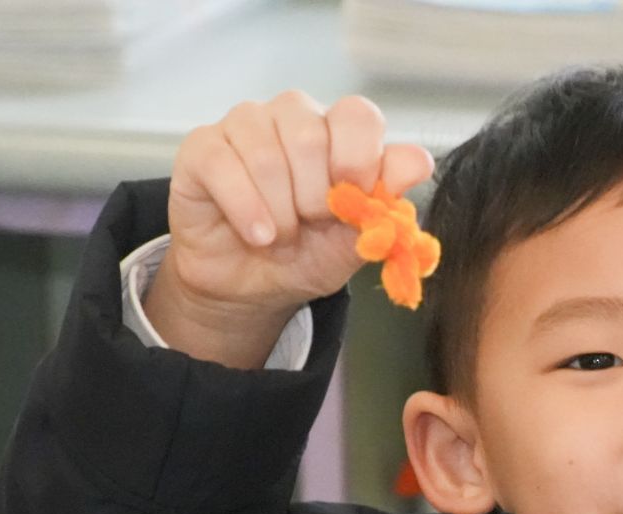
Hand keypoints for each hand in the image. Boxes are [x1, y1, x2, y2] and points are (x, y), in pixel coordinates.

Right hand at [151, 92, 435, 363]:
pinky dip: (246, 209)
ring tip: (280, 235)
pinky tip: (257, 234)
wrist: (253, 288)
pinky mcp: (203, 146)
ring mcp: (246, 126)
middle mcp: (293, 117)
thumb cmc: (306, 255)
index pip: (357, 115)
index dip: (359, 161)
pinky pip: (224, 165)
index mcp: (338, 132)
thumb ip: (386, 203)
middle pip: (310, 135)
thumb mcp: (355, 241)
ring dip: (280, 211)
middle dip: (315, 198)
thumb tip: (419, 162)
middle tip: (310, 224)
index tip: (352, 203)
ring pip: (266, 152)